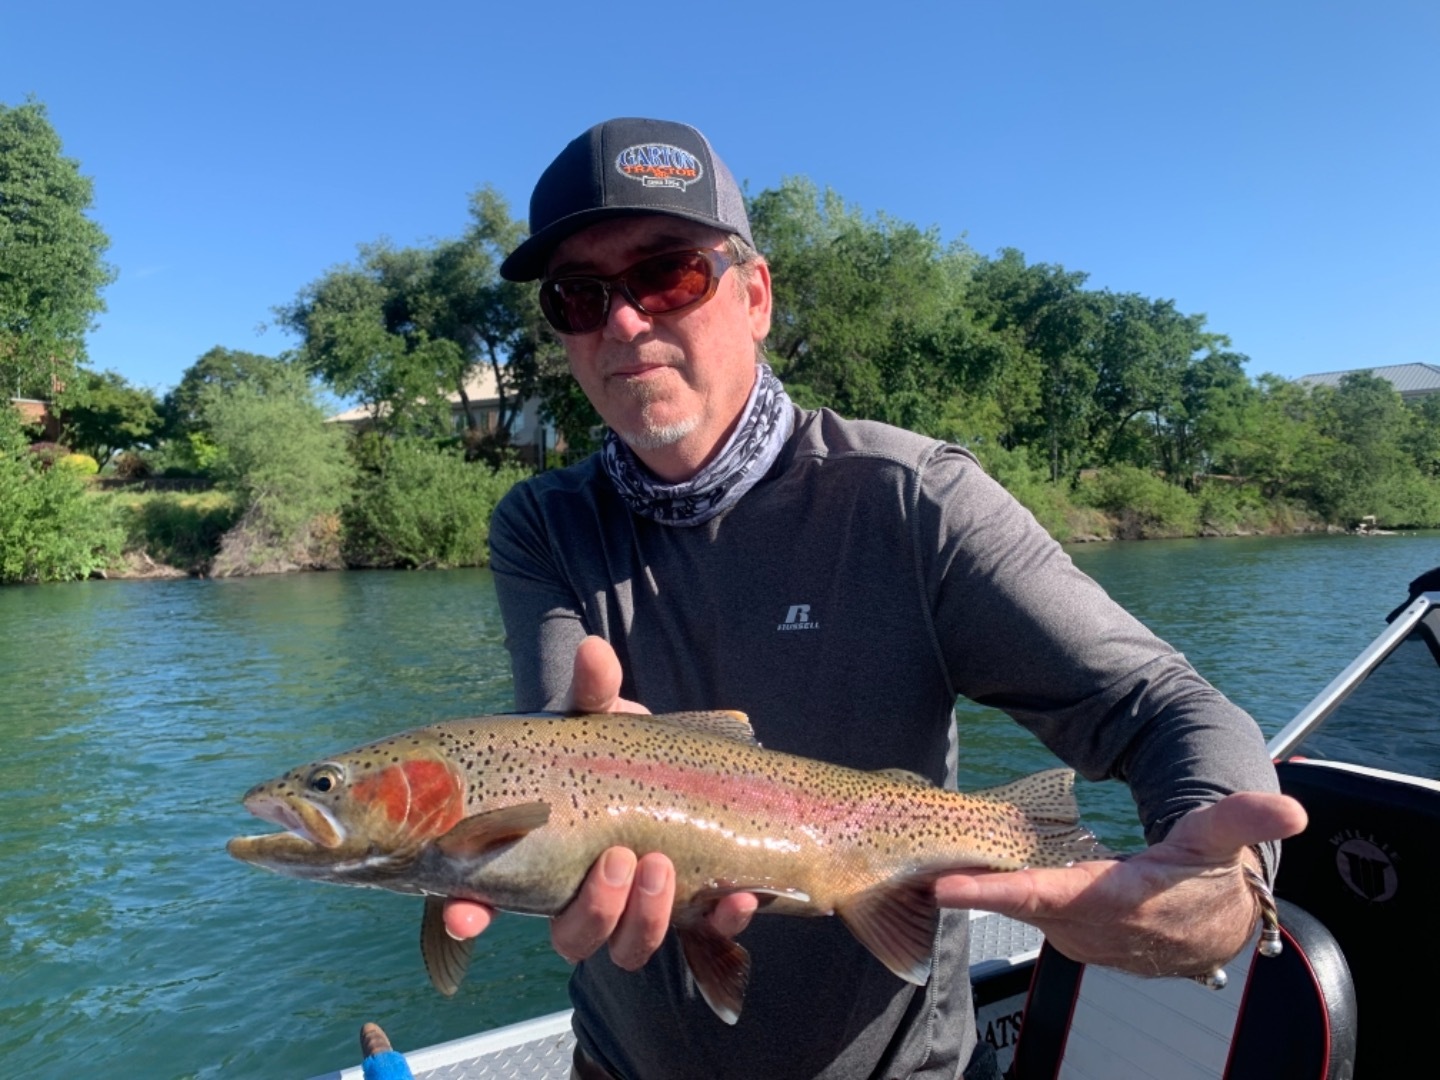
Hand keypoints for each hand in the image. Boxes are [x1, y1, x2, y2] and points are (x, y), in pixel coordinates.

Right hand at [443, 636, 757, 963]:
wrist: (675, 762)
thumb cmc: (614, 746)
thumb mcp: (599, 717)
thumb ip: (593, 691)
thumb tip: (594, 650)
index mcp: (538, 855)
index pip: (486, 901)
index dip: (471, 915)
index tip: (467, 916)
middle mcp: (578, 896)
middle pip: (572, 935)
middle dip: (595, 909)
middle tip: (618, 859)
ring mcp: (631, 912)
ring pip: (626, 947)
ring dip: (643, 919)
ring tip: (661, 867)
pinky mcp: (685, 912)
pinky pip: (702, 935)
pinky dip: (723, 922)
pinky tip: (740, 896)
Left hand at [934, 791, 1307, 977]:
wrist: (1214, 926)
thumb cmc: (1208, 876)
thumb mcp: (1222, 841)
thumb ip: (1244, 819)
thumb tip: (1288, 809)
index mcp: (1121, 901)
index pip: (1050, 897)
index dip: (999, 893)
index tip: (946, 887)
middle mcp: (1092, 928)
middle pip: (1019, 904)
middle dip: (967, 890)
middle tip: (911, 870)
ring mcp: (1078, 937)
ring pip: (1019, 910)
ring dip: (976, 893)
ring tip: (925, 868)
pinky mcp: (1070, 936)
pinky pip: (1027, 913)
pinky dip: (997, 897)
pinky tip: (964, 879)